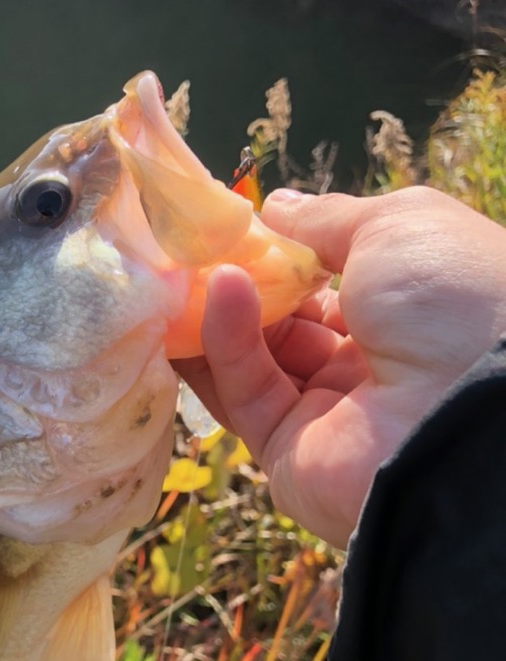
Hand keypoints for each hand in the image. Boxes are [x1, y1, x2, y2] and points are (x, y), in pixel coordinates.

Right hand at [173, 186, 505, 546]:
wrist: (469, 404)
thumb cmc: (448, 295)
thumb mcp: (392, 226)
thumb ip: (323, 219)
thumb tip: (270, 206)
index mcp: (399, 314)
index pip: (321, 286)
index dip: (277, 256)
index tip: (232, 227)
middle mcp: (362, 367)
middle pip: (280, 324)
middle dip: (238, 284)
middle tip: (193, 247)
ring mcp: (324, 414)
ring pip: (252, 360)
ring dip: (220, 311)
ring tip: (190, 267)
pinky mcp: (286, 453)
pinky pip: (246, 393)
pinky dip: (227, 343)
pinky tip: (220, 293)